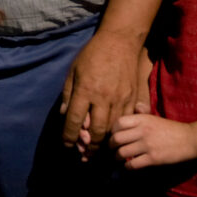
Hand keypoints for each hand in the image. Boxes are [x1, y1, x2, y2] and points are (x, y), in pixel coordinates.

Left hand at [60, 30, 141, 156]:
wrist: (120, 42)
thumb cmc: (93, 54)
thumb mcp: (73, 71)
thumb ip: (68, 94)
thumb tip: (64, 115)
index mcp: (86, 90)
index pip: (74, 120)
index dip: (69, 137)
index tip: (66, 145)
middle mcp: (103, 97)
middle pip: (97, 131)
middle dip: (89, 146)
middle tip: (84, 154)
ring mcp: (120, 98)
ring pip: (113, 129)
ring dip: (104, 143)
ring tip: (96, 150)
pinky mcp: (132, 98)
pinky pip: (126, 121)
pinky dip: (118, 131)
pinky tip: (113, 136)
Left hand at [111, 102, 196, 168]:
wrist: (191, 139)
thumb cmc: (172, 129)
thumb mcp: (155, 118)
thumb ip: (143, 114)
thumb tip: (135, 108)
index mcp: (143, 119)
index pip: (118, 123)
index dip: (112, 130)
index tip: (113, 135)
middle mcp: (143, 131)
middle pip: (116, 139)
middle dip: (110, 146)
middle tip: (111, 149)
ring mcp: (148, 145)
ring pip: (122, 153)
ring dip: (117, 158)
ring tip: (118, 159)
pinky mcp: (153, 159)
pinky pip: (132, 164)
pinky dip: (127, 167)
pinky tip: (129, 165)